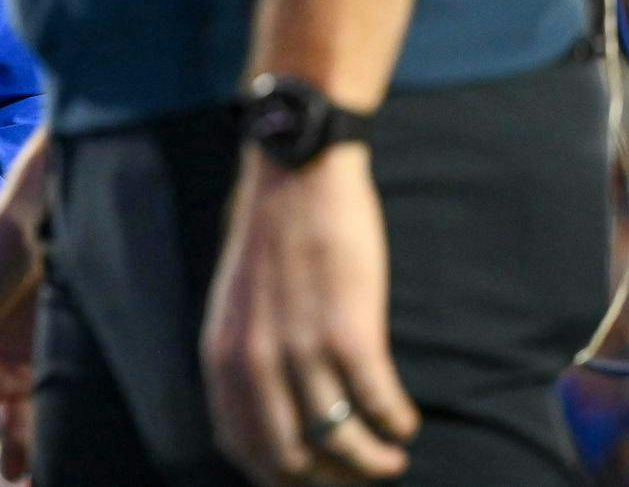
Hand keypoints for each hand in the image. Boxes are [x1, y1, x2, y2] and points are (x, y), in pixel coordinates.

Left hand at [200, 145, 418, 484]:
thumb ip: (243, 356)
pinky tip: (406, 419)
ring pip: (339, 444)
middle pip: (292, 461)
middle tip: (359, 470)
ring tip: (392, 455)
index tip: (314, 474)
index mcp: (222, 355)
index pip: (243, 448)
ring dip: (373, 462)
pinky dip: (397, 422)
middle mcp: (254, 360)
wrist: (296, 171)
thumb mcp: (236, 303)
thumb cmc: (273, 234)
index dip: (281, 475)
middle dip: (331, 478)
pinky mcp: (350, 330)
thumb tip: (265, 411)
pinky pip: (379, 404)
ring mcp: (300, 348)